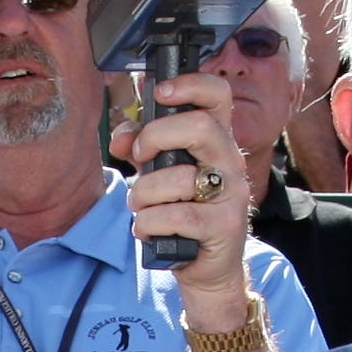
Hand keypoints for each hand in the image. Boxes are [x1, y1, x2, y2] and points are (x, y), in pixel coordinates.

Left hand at [109, 72, 255, 318]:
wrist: (208, 266)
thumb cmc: (184, 212)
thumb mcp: (159, 172)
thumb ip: (140, 148)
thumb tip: (120, 136)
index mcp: (216, 140)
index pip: (218, 95)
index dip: (191, 84)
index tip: (160, 92)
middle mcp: (230, 162)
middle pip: (200, 127)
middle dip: (156, 137)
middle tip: (140, 156)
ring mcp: (231, 195)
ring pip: (178, 178)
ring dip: (144, 194)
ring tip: (141, 207)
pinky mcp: (223, 227)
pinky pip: (175, 216)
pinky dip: (149, 224)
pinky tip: (148, 230)